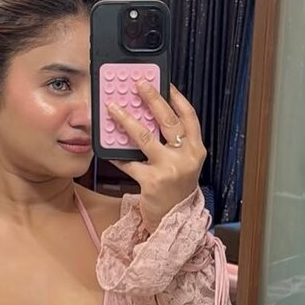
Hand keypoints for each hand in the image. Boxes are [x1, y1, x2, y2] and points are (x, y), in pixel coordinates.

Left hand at [107, 82, 205, 232]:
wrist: (175, 222)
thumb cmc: (176, 190)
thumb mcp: (183, 164)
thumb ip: (173, 143)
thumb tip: (148, 117)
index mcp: (196, 150)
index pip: (189, 116)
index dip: (177, 97)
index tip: (164, 82)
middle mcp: (186, 157)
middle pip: (167, 120)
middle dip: (151, 98)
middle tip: (137, 84)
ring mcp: (170, 169)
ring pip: (145, 137)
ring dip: (126, 120)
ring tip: (113, 108)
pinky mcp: (152, 181)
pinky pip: (129, 162)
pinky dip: (117, 154)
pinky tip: (108, 147)